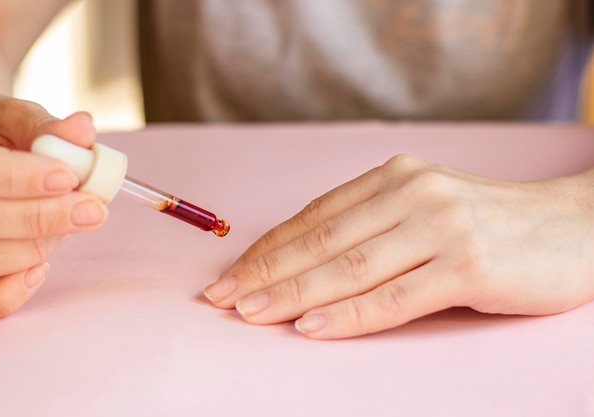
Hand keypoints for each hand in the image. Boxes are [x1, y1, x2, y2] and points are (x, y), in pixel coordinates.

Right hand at [0, 92, 106, 319]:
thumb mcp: (5, 117)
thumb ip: (43, 126)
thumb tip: (84, 129)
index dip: (22, 177)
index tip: (68, 176)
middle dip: (47, 216)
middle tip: (93, 209)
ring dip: (40, 245)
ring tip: (67, 223)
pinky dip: (15, 293)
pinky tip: (39, 268)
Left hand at [204, 154, 593, 338]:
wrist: (573, 228)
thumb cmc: (489, 223)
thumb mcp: (423, 208)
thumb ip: (370, 226)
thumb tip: (302, 261)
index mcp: (395, 176)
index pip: (314, 217)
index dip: (267, 248)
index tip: (230, 274)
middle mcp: (413, 193)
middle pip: (321, 241)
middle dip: (265, 273)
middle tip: (223, 297)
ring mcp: (441, 227)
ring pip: (348, 268)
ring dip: (292, 294)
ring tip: (251, 313)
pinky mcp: (468, 265)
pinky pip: (393, 297)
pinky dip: (347, 314)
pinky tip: (310, 326)